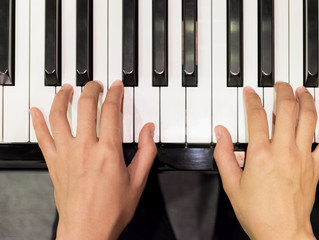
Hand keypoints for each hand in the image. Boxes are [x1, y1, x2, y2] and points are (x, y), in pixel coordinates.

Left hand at [30, 80, 156, 239]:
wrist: (87, 230)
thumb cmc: (111, 210)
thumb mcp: (138, 181)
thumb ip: (146, 152)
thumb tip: (149, 131)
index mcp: (108, 151)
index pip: (111, 112)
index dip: (115, 94)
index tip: (116, 87)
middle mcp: (85, 148)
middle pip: (86, 107)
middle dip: (92, 90)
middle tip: (95, 84)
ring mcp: (67, 154)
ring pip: (60, 116)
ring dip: (63, 98)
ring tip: (67, 89)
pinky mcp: (54, 163)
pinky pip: (42, 137)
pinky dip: (38, 122)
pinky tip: (36, 111)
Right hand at [214, 82, 318, 239]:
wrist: (281, 232)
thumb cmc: (257, 211)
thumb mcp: (231, 183)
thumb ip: (223, 155)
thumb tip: (221, 133)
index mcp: (260, 154)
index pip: (256, 115)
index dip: (252, 99)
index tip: (250, 93)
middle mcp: (283, 151)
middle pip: (287, 109)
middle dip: (283, 91)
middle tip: (279, 85)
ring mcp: (302, 157)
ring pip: (308, 119)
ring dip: (305, 100)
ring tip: (301, 90)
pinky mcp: (315, 166)